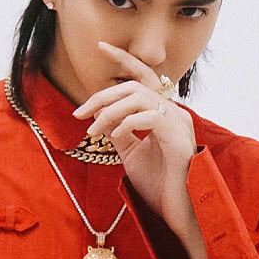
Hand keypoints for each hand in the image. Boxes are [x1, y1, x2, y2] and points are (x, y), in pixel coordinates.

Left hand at [72, 41, 199, 238]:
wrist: (175, 212)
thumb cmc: (158, 185)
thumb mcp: (131, 154)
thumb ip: (121, 132)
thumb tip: (104, 119)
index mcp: (163, 113)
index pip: (143, 77)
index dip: (123, 59)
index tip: (100, 46)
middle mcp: (173, 112)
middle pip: (135, 85)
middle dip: (103, 95)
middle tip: (80, 113)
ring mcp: (178, 123)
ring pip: (139, 97)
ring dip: (109, 112)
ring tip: (93, 131)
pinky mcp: (178, 138)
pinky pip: (148, 117)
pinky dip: (126, 123)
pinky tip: (112, 136)